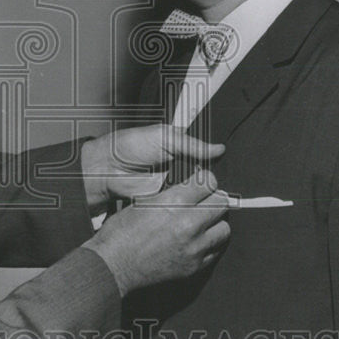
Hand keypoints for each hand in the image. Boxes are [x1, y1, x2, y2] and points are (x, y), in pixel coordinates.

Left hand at [80, 124, 224, 210]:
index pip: (207, 154)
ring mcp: (176, 184)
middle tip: (216, 179)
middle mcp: (182, 166)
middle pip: (207, 173)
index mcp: (183, 147)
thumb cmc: (131, 145)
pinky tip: (197, 200)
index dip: (217, 159)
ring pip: (198, 190)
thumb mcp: (164, 136)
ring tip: (209, 190)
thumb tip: (219, 148)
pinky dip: (189, 202)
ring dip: (202, 190)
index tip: (229, 162)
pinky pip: (184, 202)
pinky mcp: (169, 200)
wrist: (109, 168)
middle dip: (211, 177)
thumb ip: (192, 144)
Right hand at [82, 169, 230, 296]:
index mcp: (174, 203)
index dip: (206, 180)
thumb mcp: (144, 202)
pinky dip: (210, 244)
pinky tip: (197, 241)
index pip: (209, 182)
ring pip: (224, 228)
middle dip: (214, 199)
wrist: (113, 265)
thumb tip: (192, 187)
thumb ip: (172, 194)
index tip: (203, 184)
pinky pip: (216, 250)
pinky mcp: (194, 266)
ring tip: (204, 222)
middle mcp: (188, 224)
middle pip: (222, 203)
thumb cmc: (122, 232)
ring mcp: (194, 248)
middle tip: (205, 201)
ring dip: (216, 223)